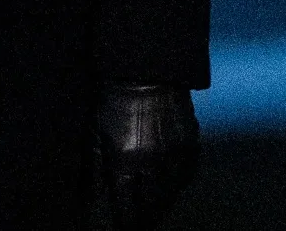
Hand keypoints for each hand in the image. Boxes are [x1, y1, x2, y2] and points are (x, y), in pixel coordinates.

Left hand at [93, 82, 199, 229]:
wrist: (146, 70)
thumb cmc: (113, 102)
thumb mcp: (95, 135)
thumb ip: (95, 173)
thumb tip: (94, 204)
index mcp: (124, 161)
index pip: (124, 208)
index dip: (121, 223)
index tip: (118, 228)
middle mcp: (153, 163)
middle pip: (149, 207)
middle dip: (141, 220)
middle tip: (134, 224)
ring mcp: (175, 155)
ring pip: (169, 196)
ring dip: (158, 206)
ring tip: (149, 211)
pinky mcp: (191, 145)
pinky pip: (185, 177)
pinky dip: (175, 186)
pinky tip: (166, 188)